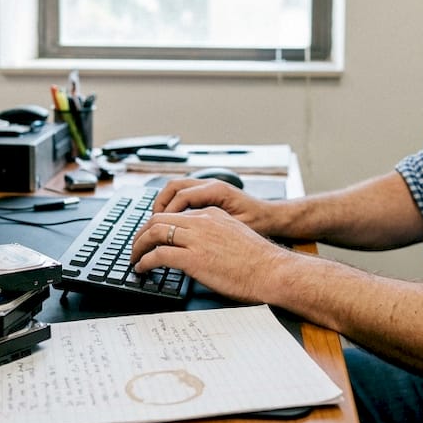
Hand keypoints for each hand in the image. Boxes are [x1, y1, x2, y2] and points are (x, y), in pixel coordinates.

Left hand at [129, 206, 294, 304]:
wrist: (272, 270)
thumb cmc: (260, 261)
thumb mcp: (235, 236)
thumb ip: (216, 235)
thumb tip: (202, 248)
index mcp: (212, 214)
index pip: (176, 214)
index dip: (158, 226)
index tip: (151, 237)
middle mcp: (202, 222)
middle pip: (159, 219)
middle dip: (142, 233)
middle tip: (135, 246)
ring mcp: (197, 239)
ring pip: (154, 233)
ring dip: (138, 246)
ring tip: (134, 258)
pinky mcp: (193, 258)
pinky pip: (158, 255)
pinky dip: (145, 261)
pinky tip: (142, 269)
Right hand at [152, 177, 286, 236]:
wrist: (273, 220)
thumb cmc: (259, 225)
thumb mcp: (235, 229)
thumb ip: (211, 230)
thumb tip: (186, 237)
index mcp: (217, 190)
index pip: (181, 196)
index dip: (166, 214)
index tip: (156, 231)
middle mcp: (212, 184)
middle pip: (174, 187)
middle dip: (158, 206)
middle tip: (149, 227)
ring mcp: (210, 187)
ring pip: (177, 188)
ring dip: (163, 205)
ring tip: (155, 225)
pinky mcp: (210, 195)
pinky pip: (184, 195)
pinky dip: (173, 206)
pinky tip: (170, 223)